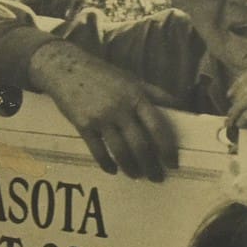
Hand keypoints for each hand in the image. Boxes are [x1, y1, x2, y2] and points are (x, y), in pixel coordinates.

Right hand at [29, 40, 178, 180]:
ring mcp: (101, 118)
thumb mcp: (132, 79)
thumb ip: (155, 93)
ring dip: (131, 168)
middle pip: (140, 145)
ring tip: (136, 175)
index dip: (167, 149)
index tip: (173, 163)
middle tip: (156, 177)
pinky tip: (113, 170)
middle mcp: (120, 109)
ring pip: (120, 152)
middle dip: (151, 166)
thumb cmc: (104, 75)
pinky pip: (98, 151)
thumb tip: (180, 106)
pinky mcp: (83, 125)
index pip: (157, 128)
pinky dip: (107, 164)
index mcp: (136, 97)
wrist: (66, 68)